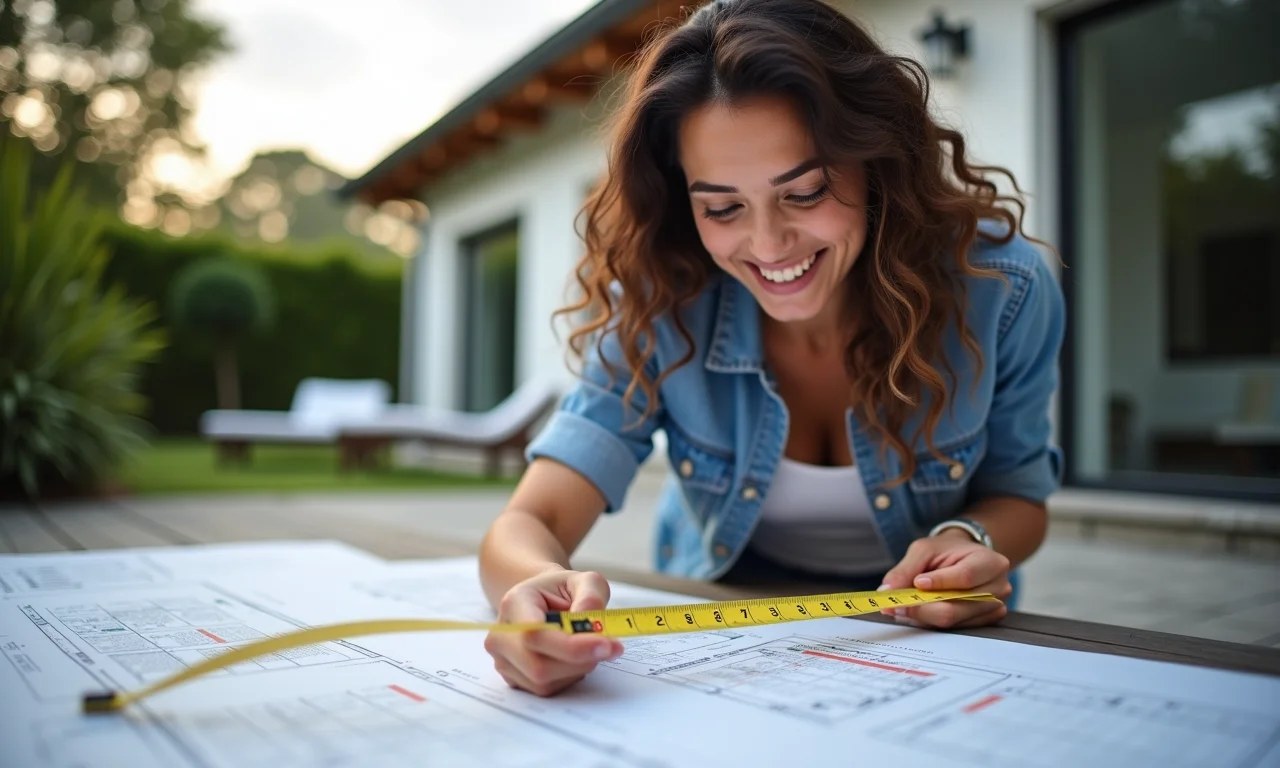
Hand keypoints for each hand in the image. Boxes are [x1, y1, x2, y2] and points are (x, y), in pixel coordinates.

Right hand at [483, 568, 624, 696]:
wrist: (544, 601)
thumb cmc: (561, 591)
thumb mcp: (584, 580)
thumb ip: (592, 595)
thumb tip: (592, 623)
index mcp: (514, 603)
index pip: (535, 633)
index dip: (571, 646)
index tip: (604, 644)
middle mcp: (501, 635)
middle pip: (539, 666)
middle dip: (580, 660)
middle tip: (609, 646)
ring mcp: (503, 660)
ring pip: (544, 682)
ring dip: (576, 669)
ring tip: (585, 646)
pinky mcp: (513, 679)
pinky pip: (546, 690)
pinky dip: (568, 677)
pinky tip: (571, 658)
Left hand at [878, 529, 1011, 628]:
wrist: (963, 559)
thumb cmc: (945, 552)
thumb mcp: (923, 550)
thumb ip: (905, 569)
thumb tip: (887, 591)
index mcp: (990, 562)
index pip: (965, 577)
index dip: (939, 583)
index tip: (916, 583)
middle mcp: (998, 587)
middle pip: (956, 607)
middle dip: (922, 607)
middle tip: (896, 604)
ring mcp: (994, 607)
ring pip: (952, 621)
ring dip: (924, 616)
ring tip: (906, 605)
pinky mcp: (984, 621)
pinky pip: (953, 628)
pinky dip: (932, 621)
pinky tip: (922, 611)